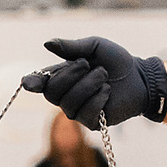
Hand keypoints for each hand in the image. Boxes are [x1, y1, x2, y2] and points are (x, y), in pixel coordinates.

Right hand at [24, 36, 166, 127]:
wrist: (139, 76)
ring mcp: (76, 111)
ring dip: (90, 84)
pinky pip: (86, 112)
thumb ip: (71, 46)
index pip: (41, 83)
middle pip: (52, 93)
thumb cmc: (115, 61)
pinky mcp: (91, 123)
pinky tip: (108, 92)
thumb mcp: (93, 47)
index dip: (33, 83)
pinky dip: (99, 97)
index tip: (28, 83)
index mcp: (62, 77)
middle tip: (91, 65)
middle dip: (72, 75)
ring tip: (104, 77)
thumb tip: (47, 44)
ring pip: (69, 103)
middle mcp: (65, 96)